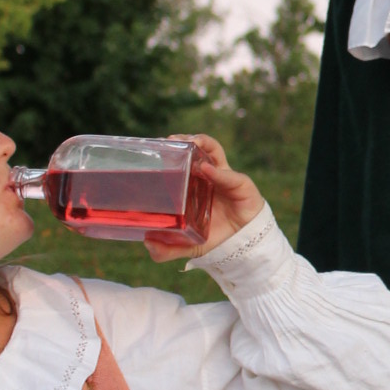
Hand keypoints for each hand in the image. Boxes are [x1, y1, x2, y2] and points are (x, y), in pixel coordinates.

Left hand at [148, 133, 264, 262]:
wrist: (243, 248)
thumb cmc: (215, 239)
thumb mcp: (187, 246)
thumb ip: (166, 249)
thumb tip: (147, 240)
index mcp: (193, 186)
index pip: (180, 163)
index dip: (170, 153)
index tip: (157, 148)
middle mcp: (207, 177)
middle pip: (196, 150)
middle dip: (185, 140)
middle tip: (171, 140)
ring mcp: (224, 177)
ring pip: (214, 151)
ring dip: (203, 142)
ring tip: (192, 142)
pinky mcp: (240, 184)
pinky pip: (229, 175)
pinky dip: (218, 172)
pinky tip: (206, 170)